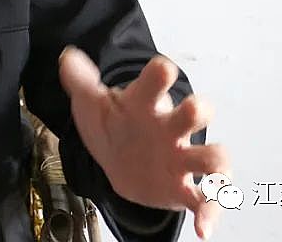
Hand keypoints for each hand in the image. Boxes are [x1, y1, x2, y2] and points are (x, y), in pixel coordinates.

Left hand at [58, 46, 229, 239]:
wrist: (116, 159)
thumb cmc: (113, 124)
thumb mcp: (91, 103)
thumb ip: (80, 80)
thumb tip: (67, 57)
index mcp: (146, 103)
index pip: (158, 81)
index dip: (161, 73)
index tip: (164, 70)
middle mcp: (169, 128)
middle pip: (195, 113)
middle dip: (197, 110)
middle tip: (192, 109)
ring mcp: (179, 158)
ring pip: (211, 159)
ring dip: (215, 162)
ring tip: (211, 178)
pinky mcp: (181, 188)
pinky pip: (204, 201)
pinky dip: (209, 214)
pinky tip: (203, 229)